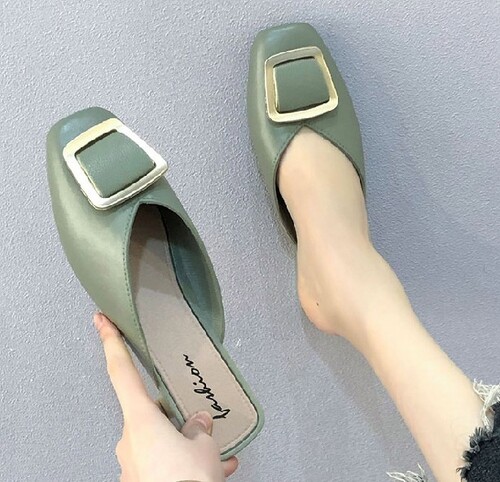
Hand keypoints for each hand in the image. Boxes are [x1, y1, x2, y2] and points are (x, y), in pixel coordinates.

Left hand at [93, 313, 238, 481]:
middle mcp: (131, 440)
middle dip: (178, 417)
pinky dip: (185, 464)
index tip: (100, 320)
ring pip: (163, 441)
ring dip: (188, 445)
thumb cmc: (186, 480)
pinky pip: (164, 463)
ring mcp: (134, 463)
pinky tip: (214, 471)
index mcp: (141, 421)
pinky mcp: (142, 481)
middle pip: (153, 414)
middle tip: (204, 426)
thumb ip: (199, 427)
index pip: (121, 371)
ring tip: (220, 456)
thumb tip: (198, 422)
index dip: (111, 342)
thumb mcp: (203, 446)